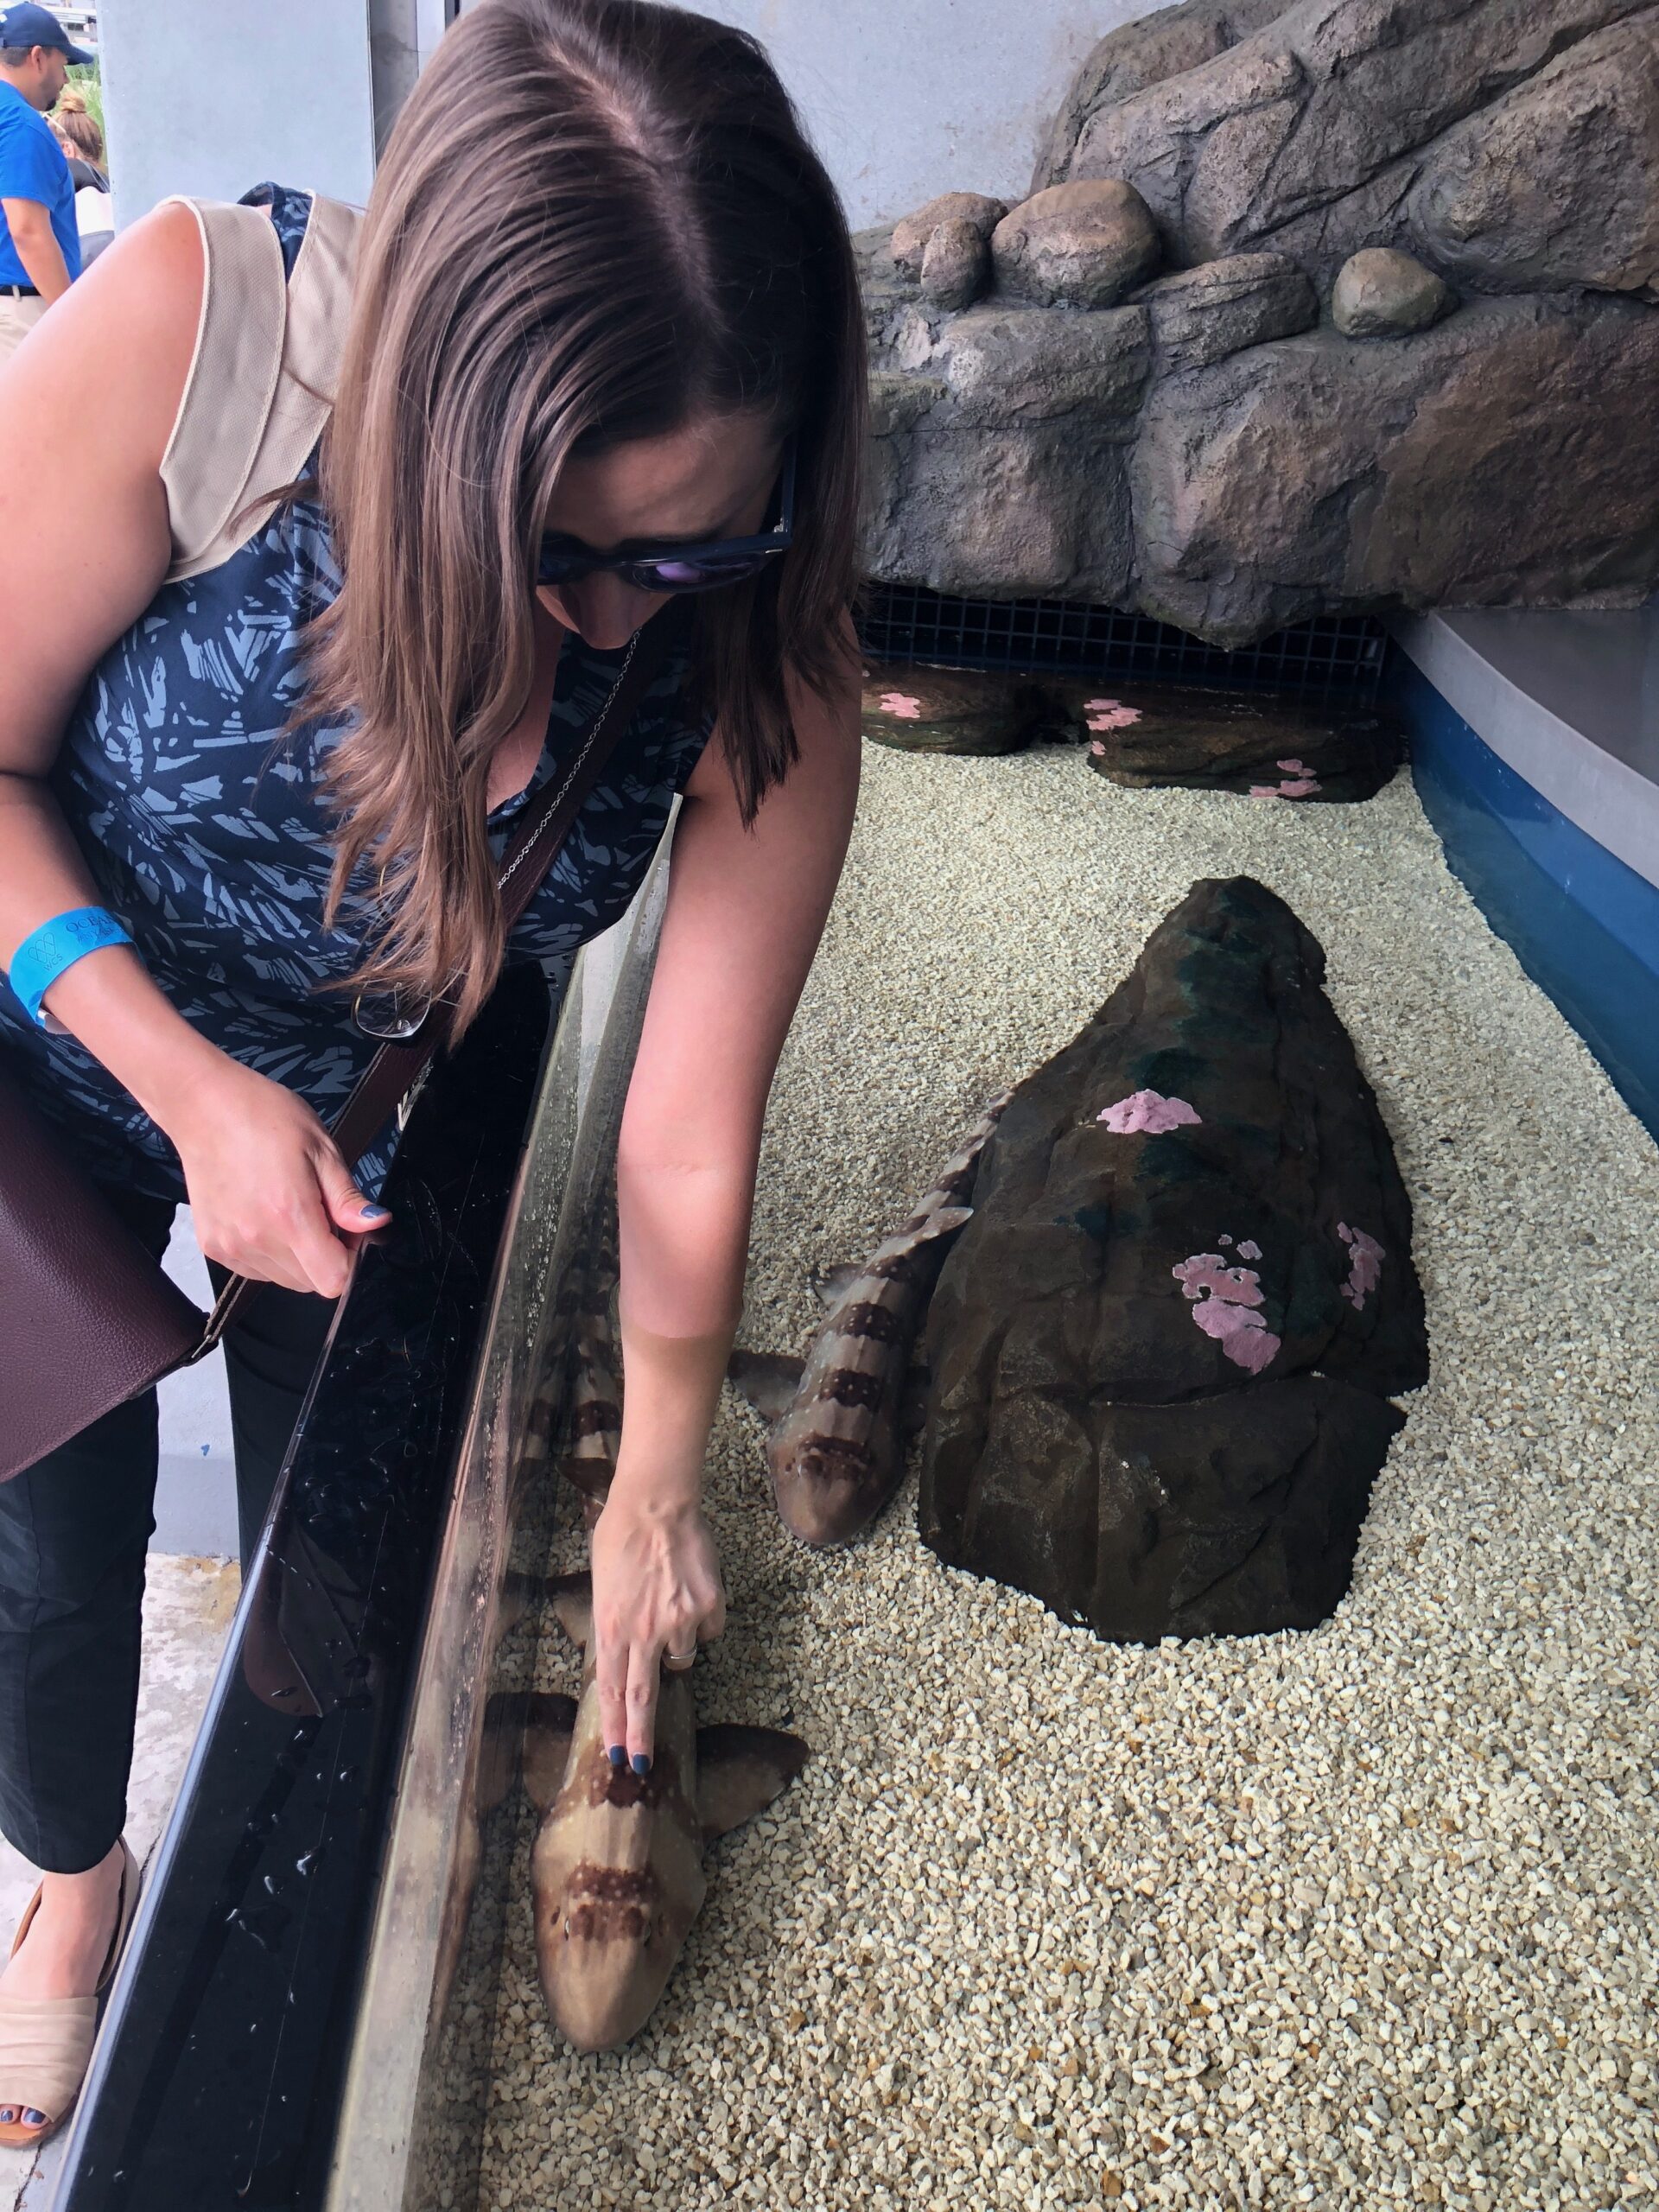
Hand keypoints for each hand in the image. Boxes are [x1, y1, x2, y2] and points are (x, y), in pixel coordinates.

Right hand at [159, 1052, 388, 1297]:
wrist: (204, 1107)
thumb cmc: (264, 1117)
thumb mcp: (321, 1148)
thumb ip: (347, 1198)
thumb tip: (376, 1224)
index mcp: (289, 1215)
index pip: (333, 1280)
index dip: (349, 1260)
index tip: (347, 1232)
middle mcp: (256, 1239)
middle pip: (310, 1283)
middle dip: (325, 1255)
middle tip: (318, 1210)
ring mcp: (231, 1247)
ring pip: (284, 1279)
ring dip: (296, 1256)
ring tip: (287, 1207)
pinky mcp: (213, 1247)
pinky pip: (256, 1269)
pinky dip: (269, 1252)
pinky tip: (264, 1214)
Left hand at [589, 1489, 724, 1771]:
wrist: (656, 1504)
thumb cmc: (621, 1537)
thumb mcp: (604, 1588)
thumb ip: (615, 1627)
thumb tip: (625, 1655)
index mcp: (611, 1628)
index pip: (613, 1690)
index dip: (616, 1725)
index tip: (618, 1754)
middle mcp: (644, 1633)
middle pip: (643, 1697)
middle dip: (641, 1736)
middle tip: (641, 1765)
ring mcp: (678, 1622)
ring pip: (683, 1656)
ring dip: (677, 1643)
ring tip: (669, 1604)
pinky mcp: (708, 1606)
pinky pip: (709, 1628)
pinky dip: (702, 1617)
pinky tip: (691, 1589)